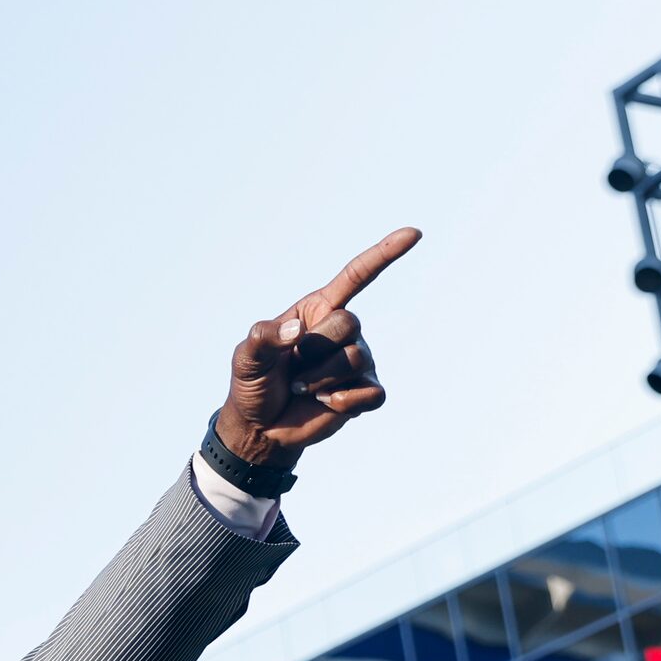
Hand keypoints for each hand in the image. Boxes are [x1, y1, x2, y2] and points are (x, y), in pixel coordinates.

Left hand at [216, 227, 417, 467]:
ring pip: (356, 359)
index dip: (385, 254)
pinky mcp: (366, 390)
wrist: (261, 427)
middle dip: (315, 350)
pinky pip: (372, 393)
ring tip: (303, 388)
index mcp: (318, 310)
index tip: (414, 233)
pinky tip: (325, 404)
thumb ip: (262, 338)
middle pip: (349, 324)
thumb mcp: (246, 357)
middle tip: (293, 368)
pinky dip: (343, 402)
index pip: (357, 276)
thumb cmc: (255, 383)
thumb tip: (297, 330)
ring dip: (321, 379)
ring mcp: (358, 360)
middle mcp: (343, 330)